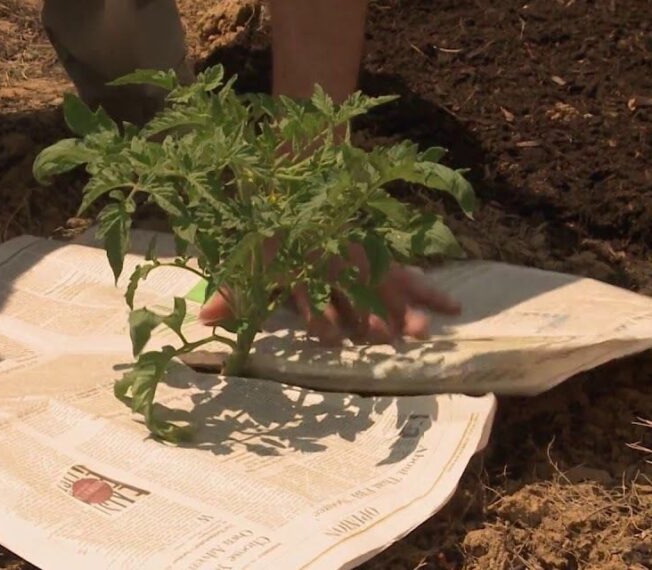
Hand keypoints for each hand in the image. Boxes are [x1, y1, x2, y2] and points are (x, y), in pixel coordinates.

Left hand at [198, 239, 460, 345]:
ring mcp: (363, 259)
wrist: (301, 179)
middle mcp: (338, 264)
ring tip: (422, 332)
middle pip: (357, 291)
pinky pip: (409, 274)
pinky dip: (430, 290)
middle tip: (385, 338)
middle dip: (369, 315)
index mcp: (305, 266)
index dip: (317, 315)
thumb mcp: (248, 260)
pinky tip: (455, 306)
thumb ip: (232, 292)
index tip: (329, 338)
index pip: (311, 293)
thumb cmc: (272, 229)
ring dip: (403, 308)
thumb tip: (203, 320)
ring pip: (387, 284)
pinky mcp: (380, 256)